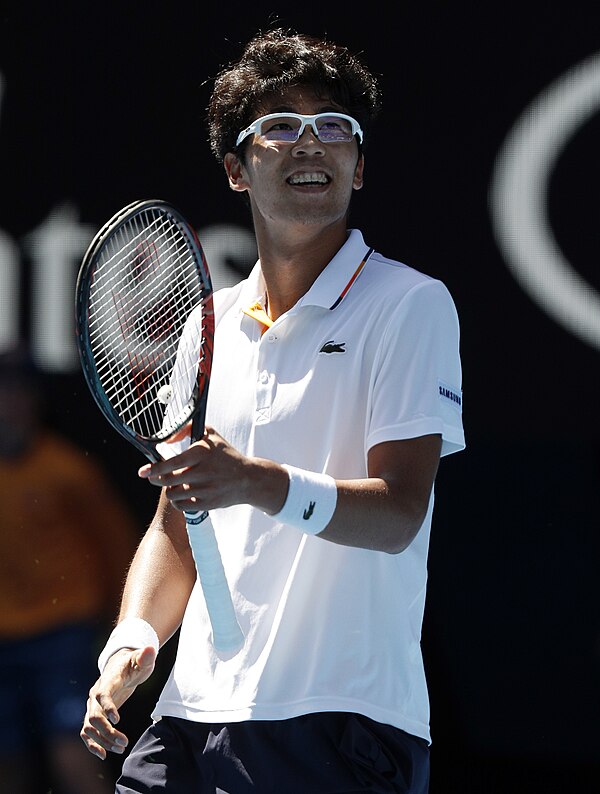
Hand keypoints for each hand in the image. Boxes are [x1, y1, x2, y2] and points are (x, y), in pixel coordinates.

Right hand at [80, 646, 155, 759]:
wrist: (121, 665)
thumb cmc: (133, 662)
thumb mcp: (142, 659)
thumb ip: (145, 656)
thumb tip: (151, 650)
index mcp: (107, 680)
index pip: (102, 694)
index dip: (107, 707)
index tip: (118, 720)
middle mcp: (95, 694)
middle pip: (94, 716)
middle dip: (107, 732)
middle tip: (124, 743)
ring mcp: (93, 705)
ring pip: (89, 727)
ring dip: (102, 741)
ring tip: (120, 748)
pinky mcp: (94, 713)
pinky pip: (87, 731)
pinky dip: (92, 744)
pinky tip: (104, 754)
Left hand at [138, 426, 285, 514]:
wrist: (248, 479)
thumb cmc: (226, 455)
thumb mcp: (211, 434)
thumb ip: (187, 430)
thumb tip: (166, 439)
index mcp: (203, 453)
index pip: (173, 464)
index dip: (155, 468)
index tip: (143, 471)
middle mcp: (204, 473)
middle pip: (169, 481)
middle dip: (157, 479)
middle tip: (154, 476)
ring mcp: (206, 490)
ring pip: (173, 494)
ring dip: (169, 489)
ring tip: (175, 484)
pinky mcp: (207, 504)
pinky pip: (182, 505)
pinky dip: (178, 500)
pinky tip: (183, 493)